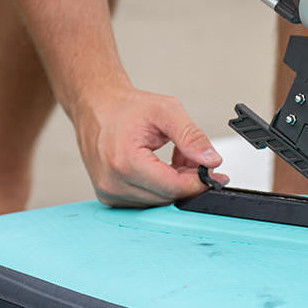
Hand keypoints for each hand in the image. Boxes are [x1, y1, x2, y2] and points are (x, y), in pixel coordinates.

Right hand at [73, 85, 227, 206]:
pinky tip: (161, 167)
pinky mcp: (110, 197)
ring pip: (160, 201)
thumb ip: (191, 136)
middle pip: (168, 196)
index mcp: (125, 161)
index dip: (198, 180)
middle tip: (193, 156)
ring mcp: (109, 192)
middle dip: (188, 179)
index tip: (211, 169)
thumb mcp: (166, 110)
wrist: (96, 106)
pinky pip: (147, 200)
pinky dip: (160, 186)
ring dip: (175, 183)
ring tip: (176, 157)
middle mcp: (113, 182)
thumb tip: (211, 160)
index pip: (174, 187)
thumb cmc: (125, 108)